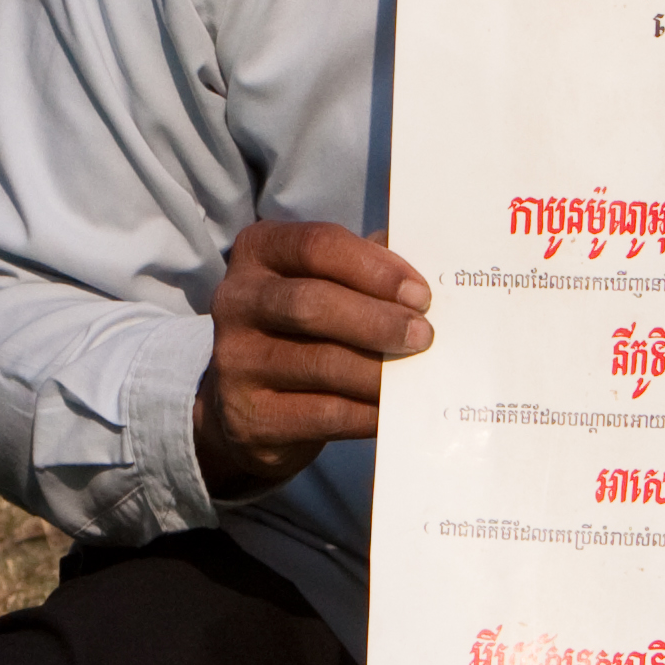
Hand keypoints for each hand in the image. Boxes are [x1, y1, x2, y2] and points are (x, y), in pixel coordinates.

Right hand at [192, 222, 432, 496]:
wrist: (247, 405)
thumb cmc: (303, 329)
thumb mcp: (322, 284)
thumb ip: (366, 267)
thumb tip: (428, 265)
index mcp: (259, 252)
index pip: (316, 246)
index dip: (374, 267)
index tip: (420, 294)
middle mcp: (236, 301)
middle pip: (312, 303)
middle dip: (377, 320)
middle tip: (424, 335)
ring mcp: (236, 362)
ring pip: (321, 363)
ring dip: (379, 370)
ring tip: (417, 373)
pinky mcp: (251, 417)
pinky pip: (325, 414)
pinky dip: (369, 412)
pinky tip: (395, 409)